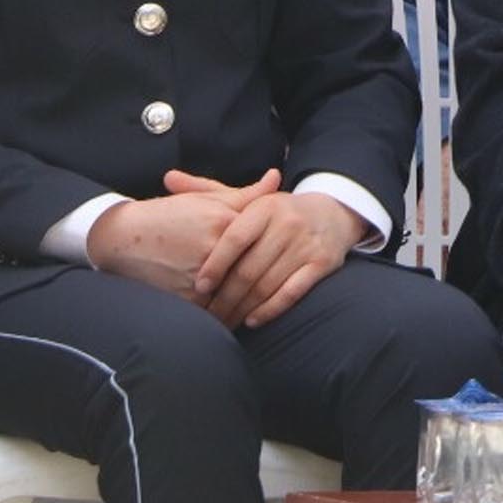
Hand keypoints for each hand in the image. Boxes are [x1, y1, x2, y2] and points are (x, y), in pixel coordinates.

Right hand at [86, 170, 280, 304]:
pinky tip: (236, 316)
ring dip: (251, 303)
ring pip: (238, 295)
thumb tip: (276, 177)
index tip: (285, 255)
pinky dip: (227, 315)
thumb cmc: (169, 215)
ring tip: (262, 304)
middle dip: (269, 279)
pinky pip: (218, 312)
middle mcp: (215, 250)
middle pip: (254, 270)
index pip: (264, 240)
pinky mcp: (188, 299)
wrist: (123, 238)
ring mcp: (201, 277)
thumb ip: (247, 194)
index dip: (275, 249)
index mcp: (224, 222)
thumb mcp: (207, 199)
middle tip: (281, 284)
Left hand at [194, 190, 362, 328]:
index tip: (199, 286)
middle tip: (208, 316)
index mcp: (265, 207)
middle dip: (225, 297)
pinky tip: (252, 319)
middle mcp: (287, 224)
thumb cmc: (279, 211)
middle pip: (249, 268)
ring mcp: (306, 245)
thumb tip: (168, 179)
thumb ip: (207, 190)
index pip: (235, 239)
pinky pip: (291, 292)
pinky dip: (270, 309)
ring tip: (225, 323)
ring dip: (243, 308)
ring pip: (267, 284)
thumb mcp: (249, 199)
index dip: (215, 265)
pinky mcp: (321, 263)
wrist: (333, 214)